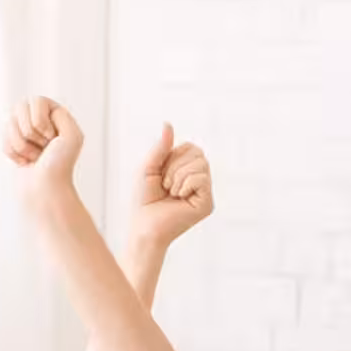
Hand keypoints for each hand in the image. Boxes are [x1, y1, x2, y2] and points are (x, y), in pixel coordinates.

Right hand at [5, 95, 83, 202]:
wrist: (46, 190)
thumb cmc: (60, 165)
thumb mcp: (72, 136)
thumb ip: (61, 115)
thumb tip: (39, 106)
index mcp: (56, 114)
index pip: (36, 101)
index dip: (40, 121)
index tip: (51, 139)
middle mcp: (40, 119)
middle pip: (19, 108)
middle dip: (29, 133)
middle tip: (43, 148)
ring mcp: (25, 131)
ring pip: (9, 125)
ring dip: (22, 146)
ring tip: (35, 157)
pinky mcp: (13, 145)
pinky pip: (4, 141)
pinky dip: (14, 155)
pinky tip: (26, 163)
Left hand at [128, 123, 213, 250]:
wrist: (143, 227)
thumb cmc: (144, 200)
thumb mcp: (149, 167)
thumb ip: (160, 147)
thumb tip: (168, 123)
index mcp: (188, 170)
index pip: (190, 147)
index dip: (173, 155)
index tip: (161, 174)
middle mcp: (200, 180)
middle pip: (197, 152)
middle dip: (175, 165)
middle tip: (165, 185)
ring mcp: (205, 192)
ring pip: (201, 163)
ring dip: (178, 175)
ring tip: (170, 192)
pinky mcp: (207, 203)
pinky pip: (202, 178)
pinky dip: (185, 184)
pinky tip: (178, 197)